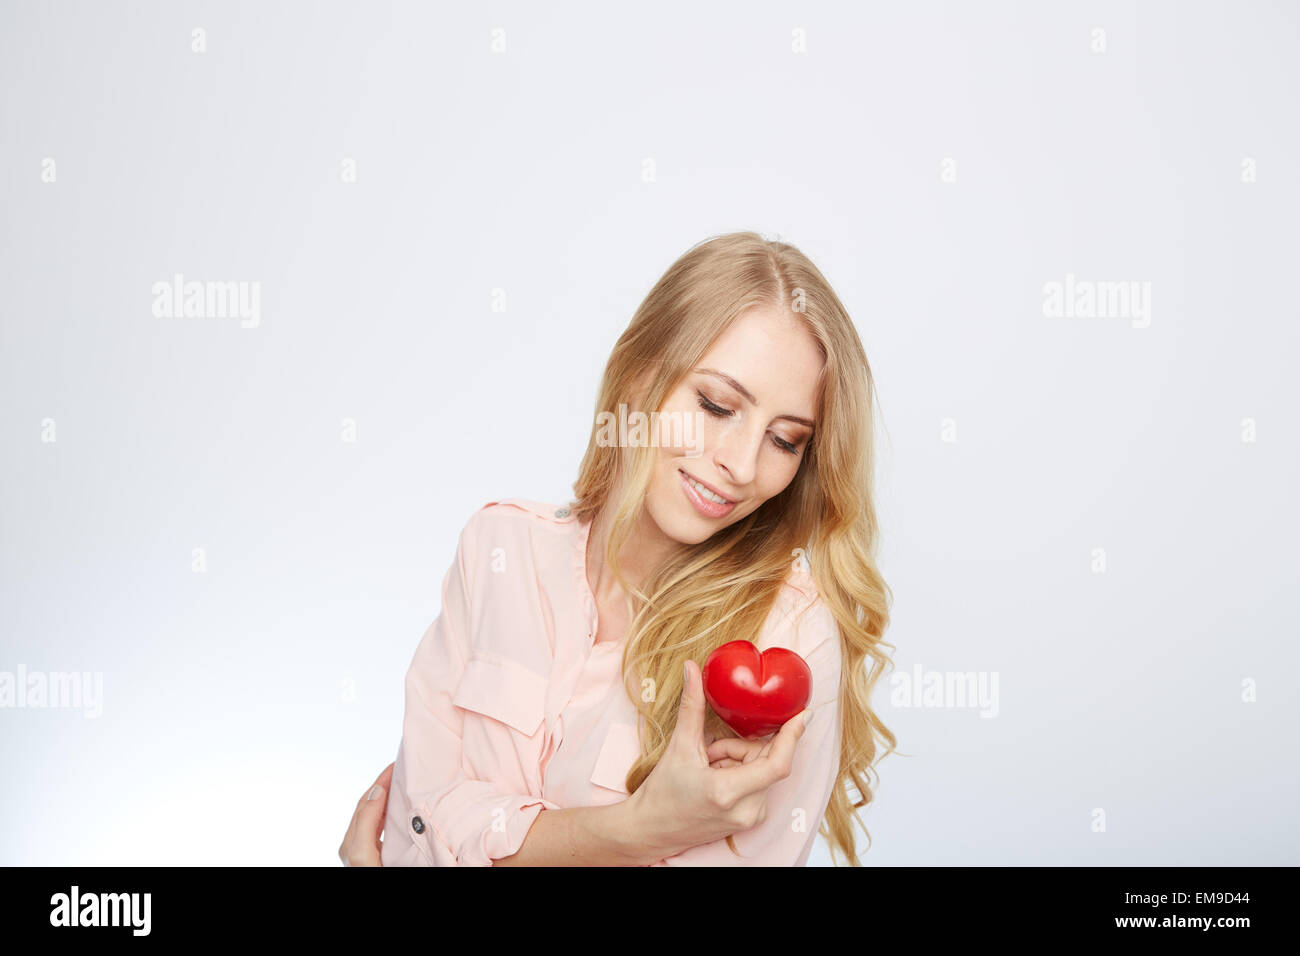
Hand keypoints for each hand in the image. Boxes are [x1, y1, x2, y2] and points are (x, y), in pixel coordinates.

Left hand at [338, 762, 393, 865]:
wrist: (377, 900)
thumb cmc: (369, 874)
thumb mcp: (363, 851)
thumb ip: (366, 821)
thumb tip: (377, 791)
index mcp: (351, 842)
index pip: (366, 802)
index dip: (380, 782)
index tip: (395, 765)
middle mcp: (357, 843)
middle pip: (371, 806)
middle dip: (385, 786)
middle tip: (401, 770)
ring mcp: (367, 849)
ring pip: (379, 816)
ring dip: (390, 799)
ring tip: (403, 785)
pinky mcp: (378, 854)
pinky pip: (386, 827)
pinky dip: (394, 813)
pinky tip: (402, 813)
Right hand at [623, 659, 808, 858]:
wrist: (651, 829)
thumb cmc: (662, 793)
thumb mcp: (678, 748)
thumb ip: (691, 706)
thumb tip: (692, 668)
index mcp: (729, 792)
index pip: (777, 764)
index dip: (793, 737)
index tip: (804, 714)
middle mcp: (747, 810)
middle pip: (765, 760)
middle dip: (740, 746)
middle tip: (710, 752)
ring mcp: (751, 817)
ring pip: (761, 770)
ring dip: (738, 759)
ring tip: (708, 768)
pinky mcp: (751, 820)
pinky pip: (758, 783)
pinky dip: (740, 772)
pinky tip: (715, 778)